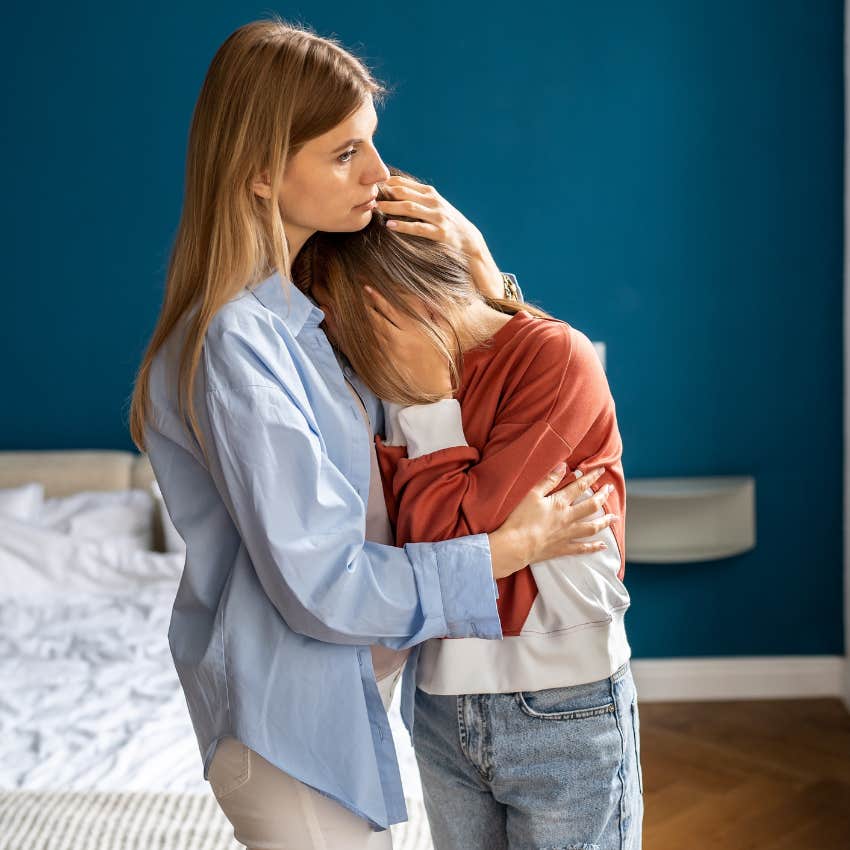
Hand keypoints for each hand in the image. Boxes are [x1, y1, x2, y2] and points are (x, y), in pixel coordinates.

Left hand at [362, 284, 452, 397]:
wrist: (433, 388)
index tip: (367, 288)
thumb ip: (437, 315)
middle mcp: (398, 339)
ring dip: (361, 320)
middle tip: (355, 296)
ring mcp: (389, 352)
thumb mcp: (445, 334)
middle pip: (376, 318)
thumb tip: (429, 300)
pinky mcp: (384, 363)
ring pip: (370, 332)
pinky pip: (369, 347)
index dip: (377, 298)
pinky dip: (361, 337)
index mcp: (412, 329)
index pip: (390, 309)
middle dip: (365, 306)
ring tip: (352, 310)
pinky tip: (356, 330)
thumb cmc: (441, 361)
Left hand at [376, 175, 504, 298]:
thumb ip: (415, 198)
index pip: (404, 183)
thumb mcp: (433, 205)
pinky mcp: (439, 232)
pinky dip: (403, 226)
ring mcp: (437, 216)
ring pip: (410, 208)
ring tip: (377, 208)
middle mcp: (433, 201)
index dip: (387, 183)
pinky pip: (418, 228)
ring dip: (391, 207)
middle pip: (404, 193)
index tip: (370, 186)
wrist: (468, 238)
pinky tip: (391, 225)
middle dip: (386, 193)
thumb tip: (390, 192)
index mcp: (429, 193)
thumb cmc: (445, 221)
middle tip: (369, 195)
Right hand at [489, 466, 616, 579]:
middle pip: (591, 506)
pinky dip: (593, 547)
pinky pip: (582, 548)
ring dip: (605, 522)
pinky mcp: (562, 548)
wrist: (516, 545)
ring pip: (592, 527)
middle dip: (602, 496)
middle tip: (610, 489)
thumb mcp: (531, 494)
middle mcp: (567, 518)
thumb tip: (563, 466)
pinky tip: (602, 546)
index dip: (591, 477)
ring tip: (614, 518)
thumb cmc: (520, 518)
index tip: (601, 470)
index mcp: (559, 503)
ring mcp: (567, 534)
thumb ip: (548, 480)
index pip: (579, 487)